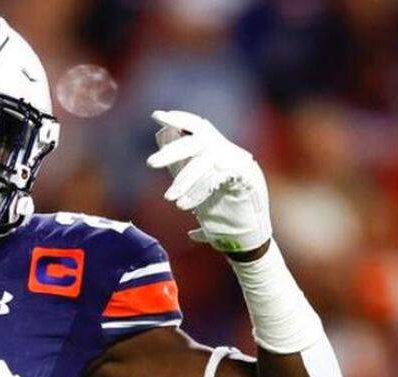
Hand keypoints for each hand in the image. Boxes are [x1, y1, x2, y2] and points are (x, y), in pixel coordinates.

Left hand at [146, 110, 270, 253]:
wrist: (246, 239)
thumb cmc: (220, 214)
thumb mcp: (195, 188)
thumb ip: (182, 168)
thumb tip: (163, 139)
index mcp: (218, 152)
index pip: (199, 126)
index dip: (179, 119)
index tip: (157, 116)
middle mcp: (230, 154)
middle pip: (199, 141)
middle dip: (173, 151)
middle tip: (150, 163)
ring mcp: (240, 165)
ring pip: (206, 160)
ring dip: (185, 179)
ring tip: (170, 198)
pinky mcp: (248, 180)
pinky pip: (219, 177)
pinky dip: (199, 190)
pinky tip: (186, 204)